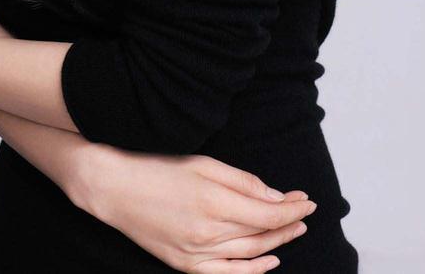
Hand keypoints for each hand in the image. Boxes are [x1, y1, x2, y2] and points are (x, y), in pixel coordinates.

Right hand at [80, 148, 315, 272]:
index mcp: (215, 202)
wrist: (116, 190)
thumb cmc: (158, 169)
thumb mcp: (203, 162)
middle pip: (262, 233)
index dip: (293, 208)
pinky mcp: (186, 266)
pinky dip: (253, 270)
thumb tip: (275, 196)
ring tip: (295, 230)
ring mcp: (198, 254)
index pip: (268, 212)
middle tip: (305, 210)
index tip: (308, 199)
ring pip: (250, 254)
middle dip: (289, 223)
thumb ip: (242, 181)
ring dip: (277, 243)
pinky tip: (270, 261)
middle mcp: (209, 233)